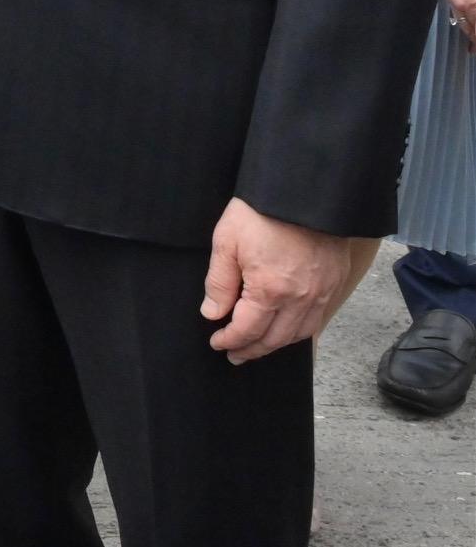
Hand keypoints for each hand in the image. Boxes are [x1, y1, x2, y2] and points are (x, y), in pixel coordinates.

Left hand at [202, 197, 362, 361]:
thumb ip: (219, 283)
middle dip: (252, 350)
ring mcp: (321, 293)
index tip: (217, 343)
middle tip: (235, 355)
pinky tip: (286, 330)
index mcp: (270, 291)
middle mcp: (300, 299)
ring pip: (298, 334)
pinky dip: (299, 331)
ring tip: (258, 347)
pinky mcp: (334, 283)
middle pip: (274, 339)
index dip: (230, 340)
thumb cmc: (262, 212)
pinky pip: (317, 320)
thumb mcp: (227, 242)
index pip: (247, 330)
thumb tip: (213, 313)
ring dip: (276, 345)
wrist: (306, 191)